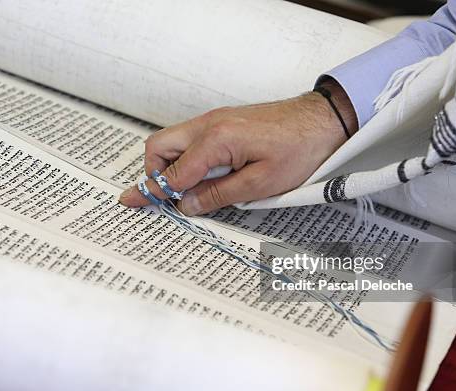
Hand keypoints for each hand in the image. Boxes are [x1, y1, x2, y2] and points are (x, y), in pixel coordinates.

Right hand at [119, 80, 356, 214]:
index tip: (131, 203)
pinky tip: (204, 176)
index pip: (173, 173)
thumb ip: (218, 195)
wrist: (323, 120)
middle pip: (159, 147)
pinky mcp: (223, 122)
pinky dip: (186, 159)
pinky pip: (190, 140)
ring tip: (188, 191)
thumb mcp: (260, 184)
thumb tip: (187, 205)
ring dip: (170, 166)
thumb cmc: (299, 149)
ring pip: (173, 141)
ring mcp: (214, 120)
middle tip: (166, 199)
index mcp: (215, 140)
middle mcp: (208, 124)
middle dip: (154, 174)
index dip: (153, 192)